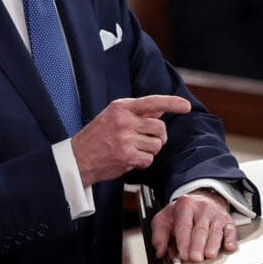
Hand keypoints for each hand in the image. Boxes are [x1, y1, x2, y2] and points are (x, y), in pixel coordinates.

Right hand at [71, 95, 190, 186]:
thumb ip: (136, 113)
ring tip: (134, 149)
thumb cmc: (96, 137)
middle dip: (158, 136)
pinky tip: (130, 159)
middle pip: (160, 127)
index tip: (185, 106)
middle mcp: (124, 121)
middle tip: (148, 140)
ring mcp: (125, 139)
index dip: (172, 103)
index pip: (152, 102)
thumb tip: (160, 111)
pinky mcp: (127, 156)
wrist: (78, 158)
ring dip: (150, 150)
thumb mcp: (113, 116)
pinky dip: (143, 161)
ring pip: (156, 145)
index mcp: (121, 107)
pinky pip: (149, 159)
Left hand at [150, 189, 236, 261]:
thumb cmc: (181, 214)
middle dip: (197, 245)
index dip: (183, 242)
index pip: (183, 225)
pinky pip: (231, 230)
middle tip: (195, 259)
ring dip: (213, 244)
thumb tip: (160, 252)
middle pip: (200, 229)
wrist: (202, 199)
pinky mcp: (228, 220)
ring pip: (216, 231)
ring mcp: (216, 214)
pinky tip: (229, 247)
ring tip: (209, 256)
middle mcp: (202, 208)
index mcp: (184, 206)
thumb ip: (159, 236)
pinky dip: (231, 239)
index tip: (183, 255)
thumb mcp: (165, 219)